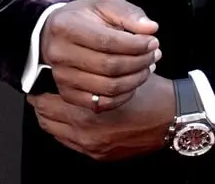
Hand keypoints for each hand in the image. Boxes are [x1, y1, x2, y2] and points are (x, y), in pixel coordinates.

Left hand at [28, 73, 175, 161]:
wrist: (174, 119)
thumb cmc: (150, 91)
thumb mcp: (123, 69)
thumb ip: (97, 64)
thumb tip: (70, 59)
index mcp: (89, 110)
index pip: (45, 100)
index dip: (41, 86)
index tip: (41, 77)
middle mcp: (86, 133)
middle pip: (45, 118)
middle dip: (43, 102)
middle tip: (44, 88)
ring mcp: (91, 147)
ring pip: (55, 132)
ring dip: (53, 116)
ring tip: (55, 101)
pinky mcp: (99, 155)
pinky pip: (69, 142)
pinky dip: (67, 129)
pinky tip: (73, 117)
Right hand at [41, 0, 161, 110]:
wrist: (55, 34)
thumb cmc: (85, 16)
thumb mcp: (105, 4)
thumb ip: (129, 13)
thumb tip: (151, 28)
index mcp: (66, 26)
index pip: (107, 41)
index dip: (135, 44)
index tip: (153, 42)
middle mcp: (60, 54)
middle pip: (109, 66)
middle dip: (139, 62)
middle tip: (155, 55)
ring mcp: (62, 77)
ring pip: (108, 87)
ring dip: (136, 79)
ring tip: (148, 67)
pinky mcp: (67, 94)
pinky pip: (101, 103)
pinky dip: (124, 95)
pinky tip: (134, 82)